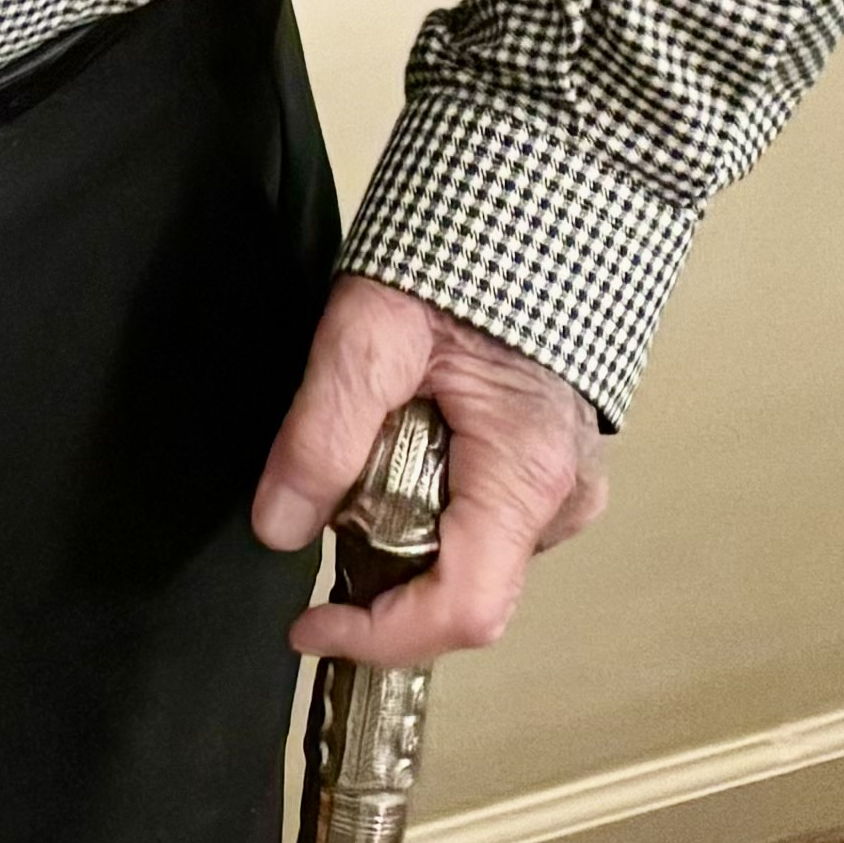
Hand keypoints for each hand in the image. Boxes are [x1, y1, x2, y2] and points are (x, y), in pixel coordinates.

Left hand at [251, 274, 609, 663]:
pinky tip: (394, 452)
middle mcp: (563, 501)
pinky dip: (426, 510)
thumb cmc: (458, 259)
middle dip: (380, 579)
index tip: (306, 625)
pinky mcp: (550, 468)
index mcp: (527, 476)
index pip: (463, 610)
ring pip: (470, 558)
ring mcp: (564, 488)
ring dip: (401, 538)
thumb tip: (278, 527)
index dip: (380, 636)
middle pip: (464, 592)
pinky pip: (482, 521)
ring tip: (360, 459)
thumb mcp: (367, 335)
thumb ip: (321, 434)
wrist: (532, 206)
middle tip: (321, 509)